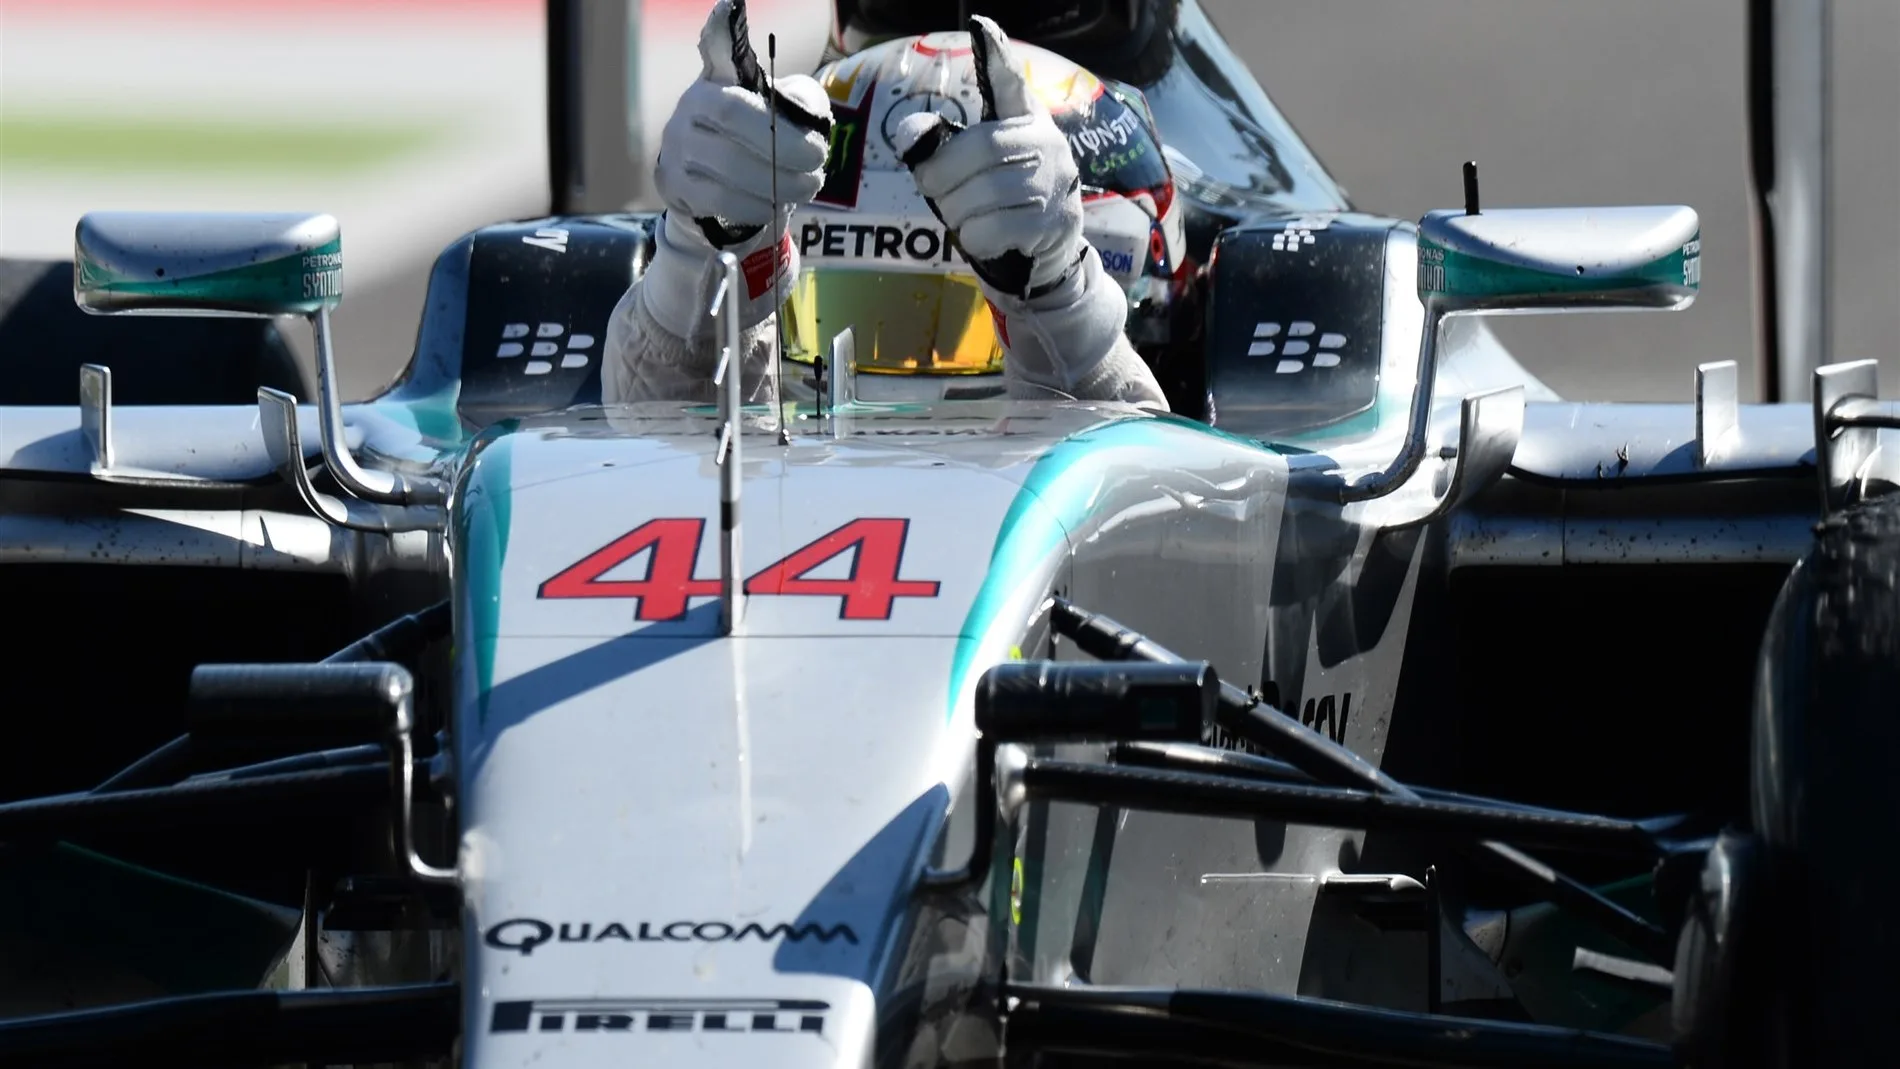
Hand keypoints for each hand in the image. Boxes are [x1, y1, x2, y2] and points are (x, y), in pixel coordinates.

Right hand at [654, 0, 832, 249]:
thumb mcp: (785, 112)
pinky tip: (777, 205)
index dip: (722, 31)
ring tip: (809, 186)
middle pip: (734, 120)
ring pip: (727, 167)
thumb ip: (797, 102)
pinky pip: (720, 201)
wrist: (721, 187)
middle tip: (820, 161)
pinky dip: (756, 205)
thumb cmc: (760, 140)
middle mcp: (688, 107)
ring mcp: (674, 147)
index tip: (730, 4)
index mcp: (715, 80)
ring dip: (778, 183)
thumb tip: (799, 107)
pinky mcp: (673, 186)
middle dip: (786, 146)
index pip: (717, 50)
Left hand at [891, 15, 1083, 299]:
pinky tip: (983, 236)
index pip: (1010, 82)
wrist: (1049, 255)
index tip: (982, 26)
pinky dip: (972, 238)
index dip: (996, 55)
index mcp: (1025, 120)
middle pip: (975, 152)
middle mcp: (1045, 143)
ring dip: (956, 213)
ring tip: (964, 216)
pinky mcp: (1051, 224)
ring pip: (978, 197)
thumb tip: (912, 137)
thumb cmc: (1003, 204)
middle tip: (935, 191)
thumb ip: (944, 148)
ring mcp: (1053, 184)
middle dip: (940, 179)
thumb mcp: (977, 169)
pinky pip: (988, 230)